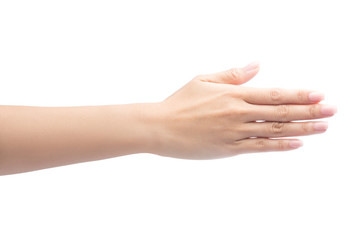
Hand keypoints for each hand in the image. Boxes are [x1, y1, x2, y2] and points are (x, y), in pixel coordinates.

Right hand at [150, 62, 336, 158]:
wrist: (159, 127)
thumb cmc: (180, 102)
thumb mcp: (204, 80)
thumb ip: (233, 74)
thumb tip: (257, 65)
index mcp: (232, 94)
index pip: (273, 94)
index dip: (298, 95)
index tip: (319, 95)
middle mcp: (237, 113)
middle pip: (280, 113)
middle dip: (308, 112)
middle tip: (332, 111)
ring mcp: (234, 133)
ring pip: (274, 131)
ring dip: (301, 129)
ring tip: (323, 127)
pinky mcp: (228, 149)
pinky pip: (258, 147)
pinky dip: (279, 146)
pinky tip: (296, 144)